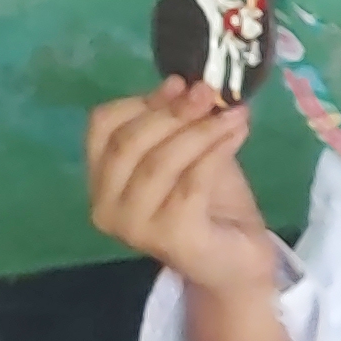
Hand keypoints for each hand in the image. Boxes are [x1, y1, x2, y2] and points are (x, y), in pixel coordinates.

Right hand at [83, 80, 278, 297]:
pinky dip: (215, 152)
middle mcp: (106, 205)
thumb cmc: (210, 203)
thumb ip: (181, 123)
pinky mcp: (170, 238)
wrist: (238, 258)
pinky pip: (190, 184)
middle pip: (128, 142)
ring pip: (159, 162)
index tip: (181, 83)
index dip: (141, 100)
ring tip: (234, 113)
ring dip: (200, 130)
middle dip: (172, 112)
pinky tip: (237, 134)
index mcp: (102, 178)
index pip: (101, 126)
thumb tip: (185, 84)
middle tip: (210, 92)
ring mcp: (134, 226)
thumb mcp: (191, 151)